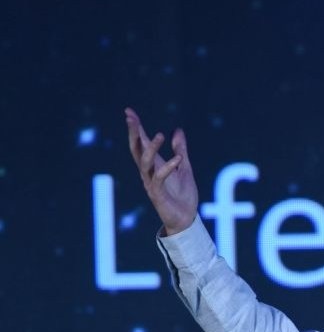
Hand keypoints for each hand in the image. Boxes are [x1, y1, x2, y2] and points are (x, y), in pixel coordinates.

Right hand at [125, 107, 197, 234]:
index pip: (141, 143)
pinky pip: (159, 178)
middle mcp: (148, 172)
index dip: (135, 128)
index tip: (129, 112)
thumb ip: (180, 150)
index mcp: (154, 165)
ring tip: (160, 135)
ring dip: (150, 148)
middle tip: (131, 118)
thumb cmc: (183, 195)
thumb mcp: (185, 168)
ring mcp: (151, 183)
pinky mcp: (157, 194)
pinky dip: (169, 167)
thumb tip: (178, 130)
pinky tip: (179, 158)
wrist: (187, 219)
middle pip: (136, 149)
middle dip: (133, 133)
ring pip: (144, 162)